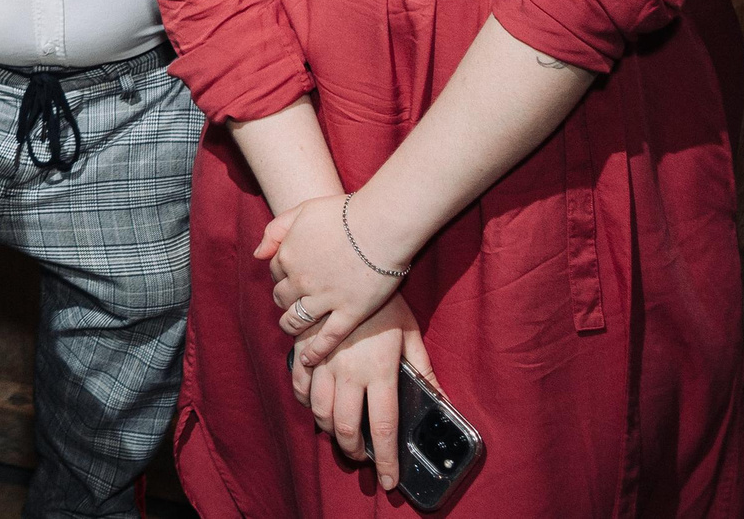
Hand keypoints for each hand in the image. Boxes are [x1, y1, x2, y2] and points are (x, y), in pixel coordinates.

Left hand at [260, 192, 409, 367]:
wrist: (380, 225)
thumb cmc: (345, 212)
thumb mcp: (303, 210)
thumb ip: (276, 229)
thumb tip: (258, 254)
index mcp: (288, 255)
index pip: (275, 270)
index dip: (281, 273)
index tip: (288, 277)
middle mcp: (301, 280)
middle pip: (282, 297)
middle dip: (283, 300)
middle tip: (290, 303)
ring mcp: (325, 299)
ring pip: (298, 320)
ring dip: (290, 326)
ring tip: (292, 329)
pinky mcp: (349, 313)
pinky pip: (327, 338)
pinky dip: (314, 351)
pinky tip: (308, 359)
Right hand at [292, 295, 433, 492]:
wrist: (350, 263)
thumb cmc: (387, 300)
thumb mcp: (411, 334)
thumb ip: (425, 371)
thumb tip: (443, 400)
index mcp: (379, 372)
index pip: (382, 428)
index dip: (384, 459)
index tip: (388, 480)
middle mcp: (349, 372)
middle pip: (344, 427)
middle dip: (354, 451)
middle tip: (363, 457)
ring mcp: (323, 361)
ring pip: (319, 411)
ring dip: (329, 430)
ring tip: (341, 434)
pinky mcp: (304, 348)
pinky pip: (299, 385)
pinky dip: (306, 402)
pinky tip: (315, 405)